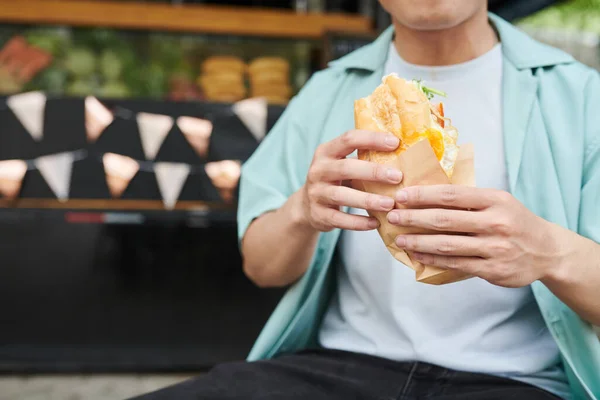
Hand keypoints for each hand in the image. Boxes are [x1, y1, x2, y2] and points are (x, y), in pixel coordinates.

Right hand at [301, 130, 402, 231]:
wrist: (307, 205)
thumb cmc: (336, 179)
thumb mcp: (341, 163)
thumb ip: (363, 156)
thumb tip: (403, 150)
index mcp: (326, 152)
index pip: (349, 139)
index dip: (372, 139)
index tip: (395, 143)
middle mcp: (318, 170)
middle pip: (346, 168)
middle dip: (373, 172)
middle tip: (397, 177)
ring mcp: (316, 193)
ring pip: (342, 196)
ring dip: (368, 200)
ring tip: (390, 204)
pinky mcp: (318, 214)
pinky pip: (340, 219)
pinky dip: (359, 222)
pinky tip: (376, 223)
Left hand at [386, 185, 565, 287]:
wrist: (548, 251)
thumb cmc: (514, 221)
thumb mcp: (498, 201)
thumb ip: (468, 200)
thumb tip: (425, 195)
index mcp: (495, 200)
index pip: (451, 195)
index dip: (423, 195)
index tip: (401, 196)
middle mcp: (496, 223)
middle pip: (444, 220)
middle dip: (413, 218)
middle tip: (392, 217)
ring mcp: (495, 248)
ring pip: (447, 244)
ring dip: (418, 242)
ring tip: (400, 239)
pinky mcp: (493, 270)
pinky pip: (456, 264)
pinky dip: (434, 259)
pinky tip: (419, 256)